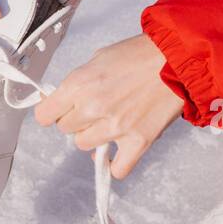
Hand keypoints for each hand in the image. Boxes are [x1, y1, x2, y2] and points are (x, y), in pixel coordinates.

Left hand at [34, 33, 182, 177]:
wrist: (178, 57)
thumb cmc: (140, 54)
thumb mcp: (98, 59)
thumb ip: (77, 84)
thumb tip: (60, 102)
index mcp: (79, 84)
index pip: (45, 115)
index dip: (52, 111)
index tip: (60, 110)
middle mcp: (93, 107)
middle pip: (66, 129)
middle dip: (77, 119)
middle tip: (96, 108)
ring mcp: (115, 127)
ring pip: (84, 145)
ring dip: (94, 136)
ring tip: (111, 121)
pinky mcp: (138, 141)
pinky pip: (118, 168)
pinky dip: (117, 164)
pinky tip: (120, 150)